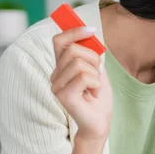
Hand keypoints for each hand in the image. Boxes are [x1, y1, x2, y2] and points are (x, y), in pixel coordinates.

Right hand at [50, 27, 111, 141]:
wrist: (99, 123)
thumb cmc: (99, 99)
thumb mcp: (98, 72)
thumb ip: (91, 56)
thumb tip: (89, 35)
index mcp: (62, 67)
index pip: (60, 41)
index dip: (74, 31)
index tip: (92, 29)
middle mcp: (55, 75)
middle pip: (73, 50)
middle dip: (93, 59)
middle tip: (98, 75)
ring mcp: (57, 85)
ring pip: (80, 63)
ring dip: (96, 75)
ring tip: (95, 88)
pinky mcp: (64, 95)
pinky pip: (84, 77)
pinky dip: (96, 84)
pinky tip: (94, 94)